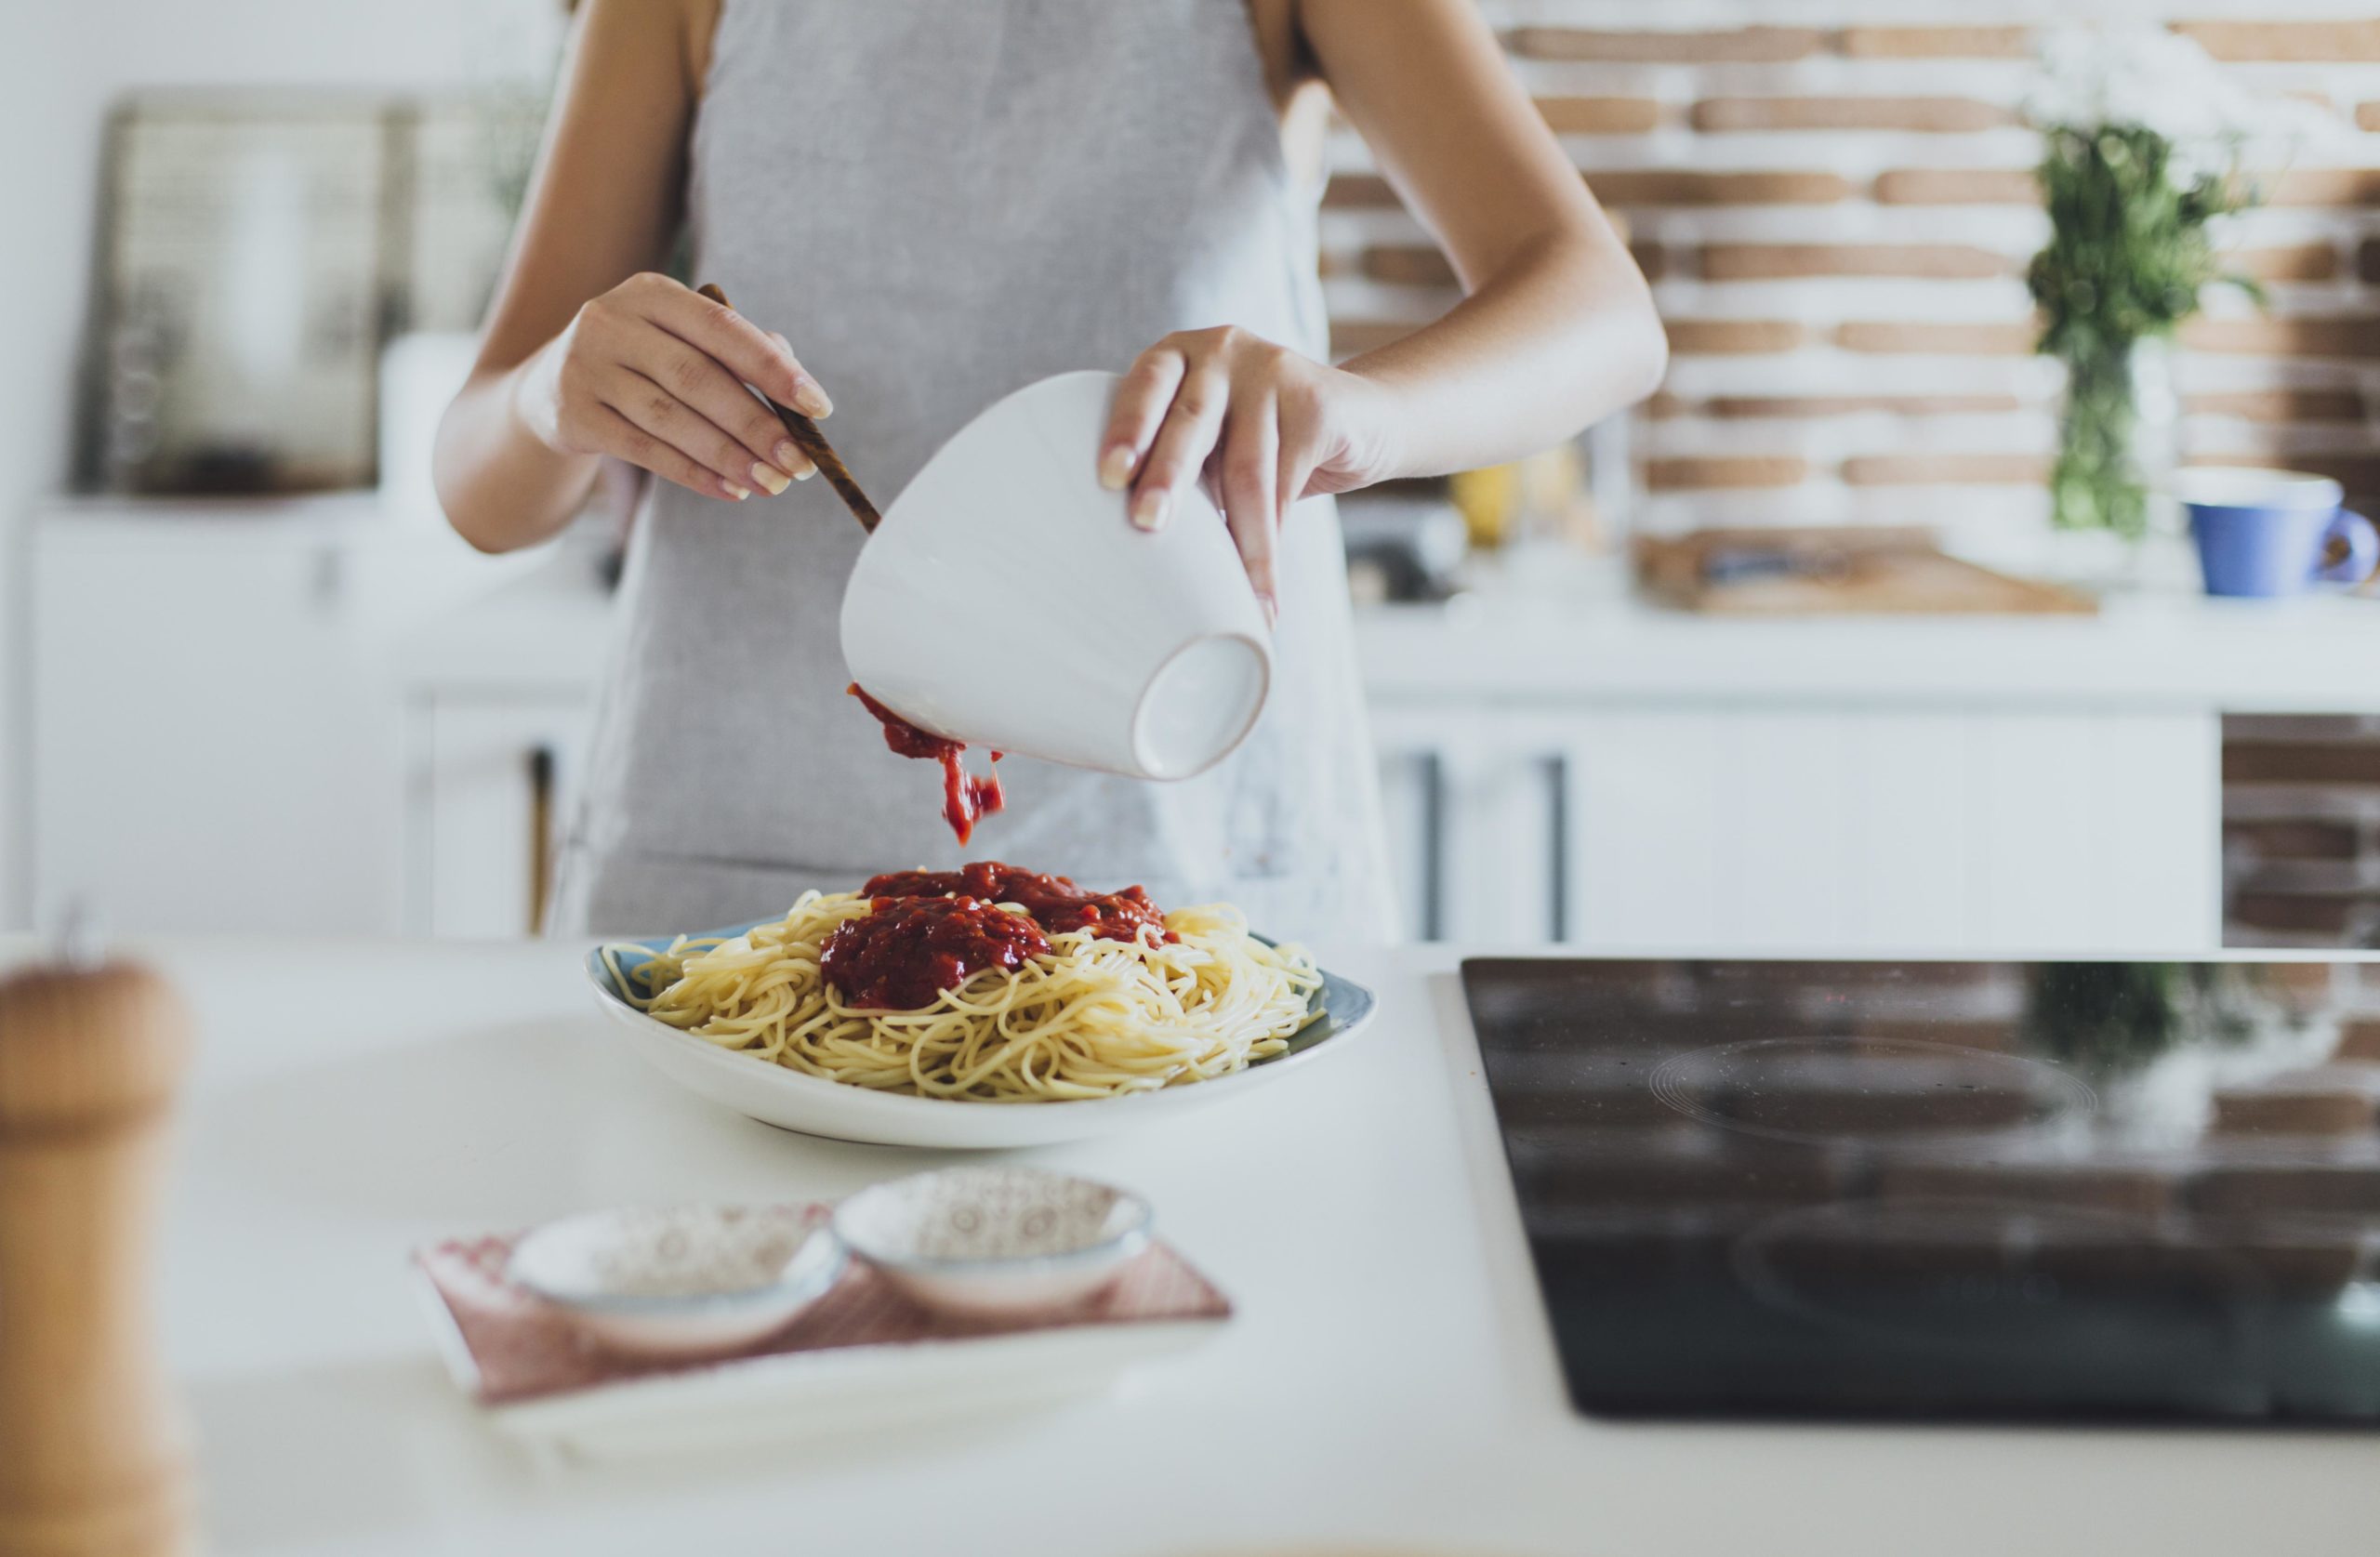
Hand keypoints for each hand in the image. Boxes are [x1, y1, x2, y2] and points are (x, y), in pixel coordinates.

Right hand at [514, 272, 831, 501]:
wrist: (549, 387)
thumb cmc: (642, 362)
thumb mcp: (681, 341)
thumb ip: (738, 353)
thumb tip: (795, 389)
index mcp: (652, 293)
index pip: (722, 327)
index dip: (773, 368)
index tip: (818, 406)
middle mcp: (612, 322)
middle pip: (698, 378)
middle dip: (757, 426)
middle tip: (800, 465)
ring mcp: (586, 367)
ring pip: (671, 419)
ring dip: (730, 457)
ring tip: (772, 484)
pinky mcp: (572, 415)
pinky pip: (645, 450)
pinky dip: (693, 474)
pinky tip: (731, 490)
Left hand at [1099, 327, 1397, 617]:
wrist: (1357, 415)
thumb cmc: (1257, 439)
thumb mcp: (1208, 436)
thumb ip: (1172, 457)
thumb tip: (1125, 543)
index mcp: (1177, 357)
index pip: (1144, 387)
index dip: (1125, 429)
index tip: (1109, 476)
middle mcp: (1220, 351)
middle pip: (1190, 423)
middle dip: (1167, 478)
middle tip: (1148, 523)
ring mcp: (1270, 370)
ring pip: (1245, 467)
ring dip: (1239, 538)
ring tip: (1230, 589)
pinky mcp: (1315, 402)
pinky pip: (1287, 481)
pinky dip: (1273, 538)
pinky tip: (1266, 581)